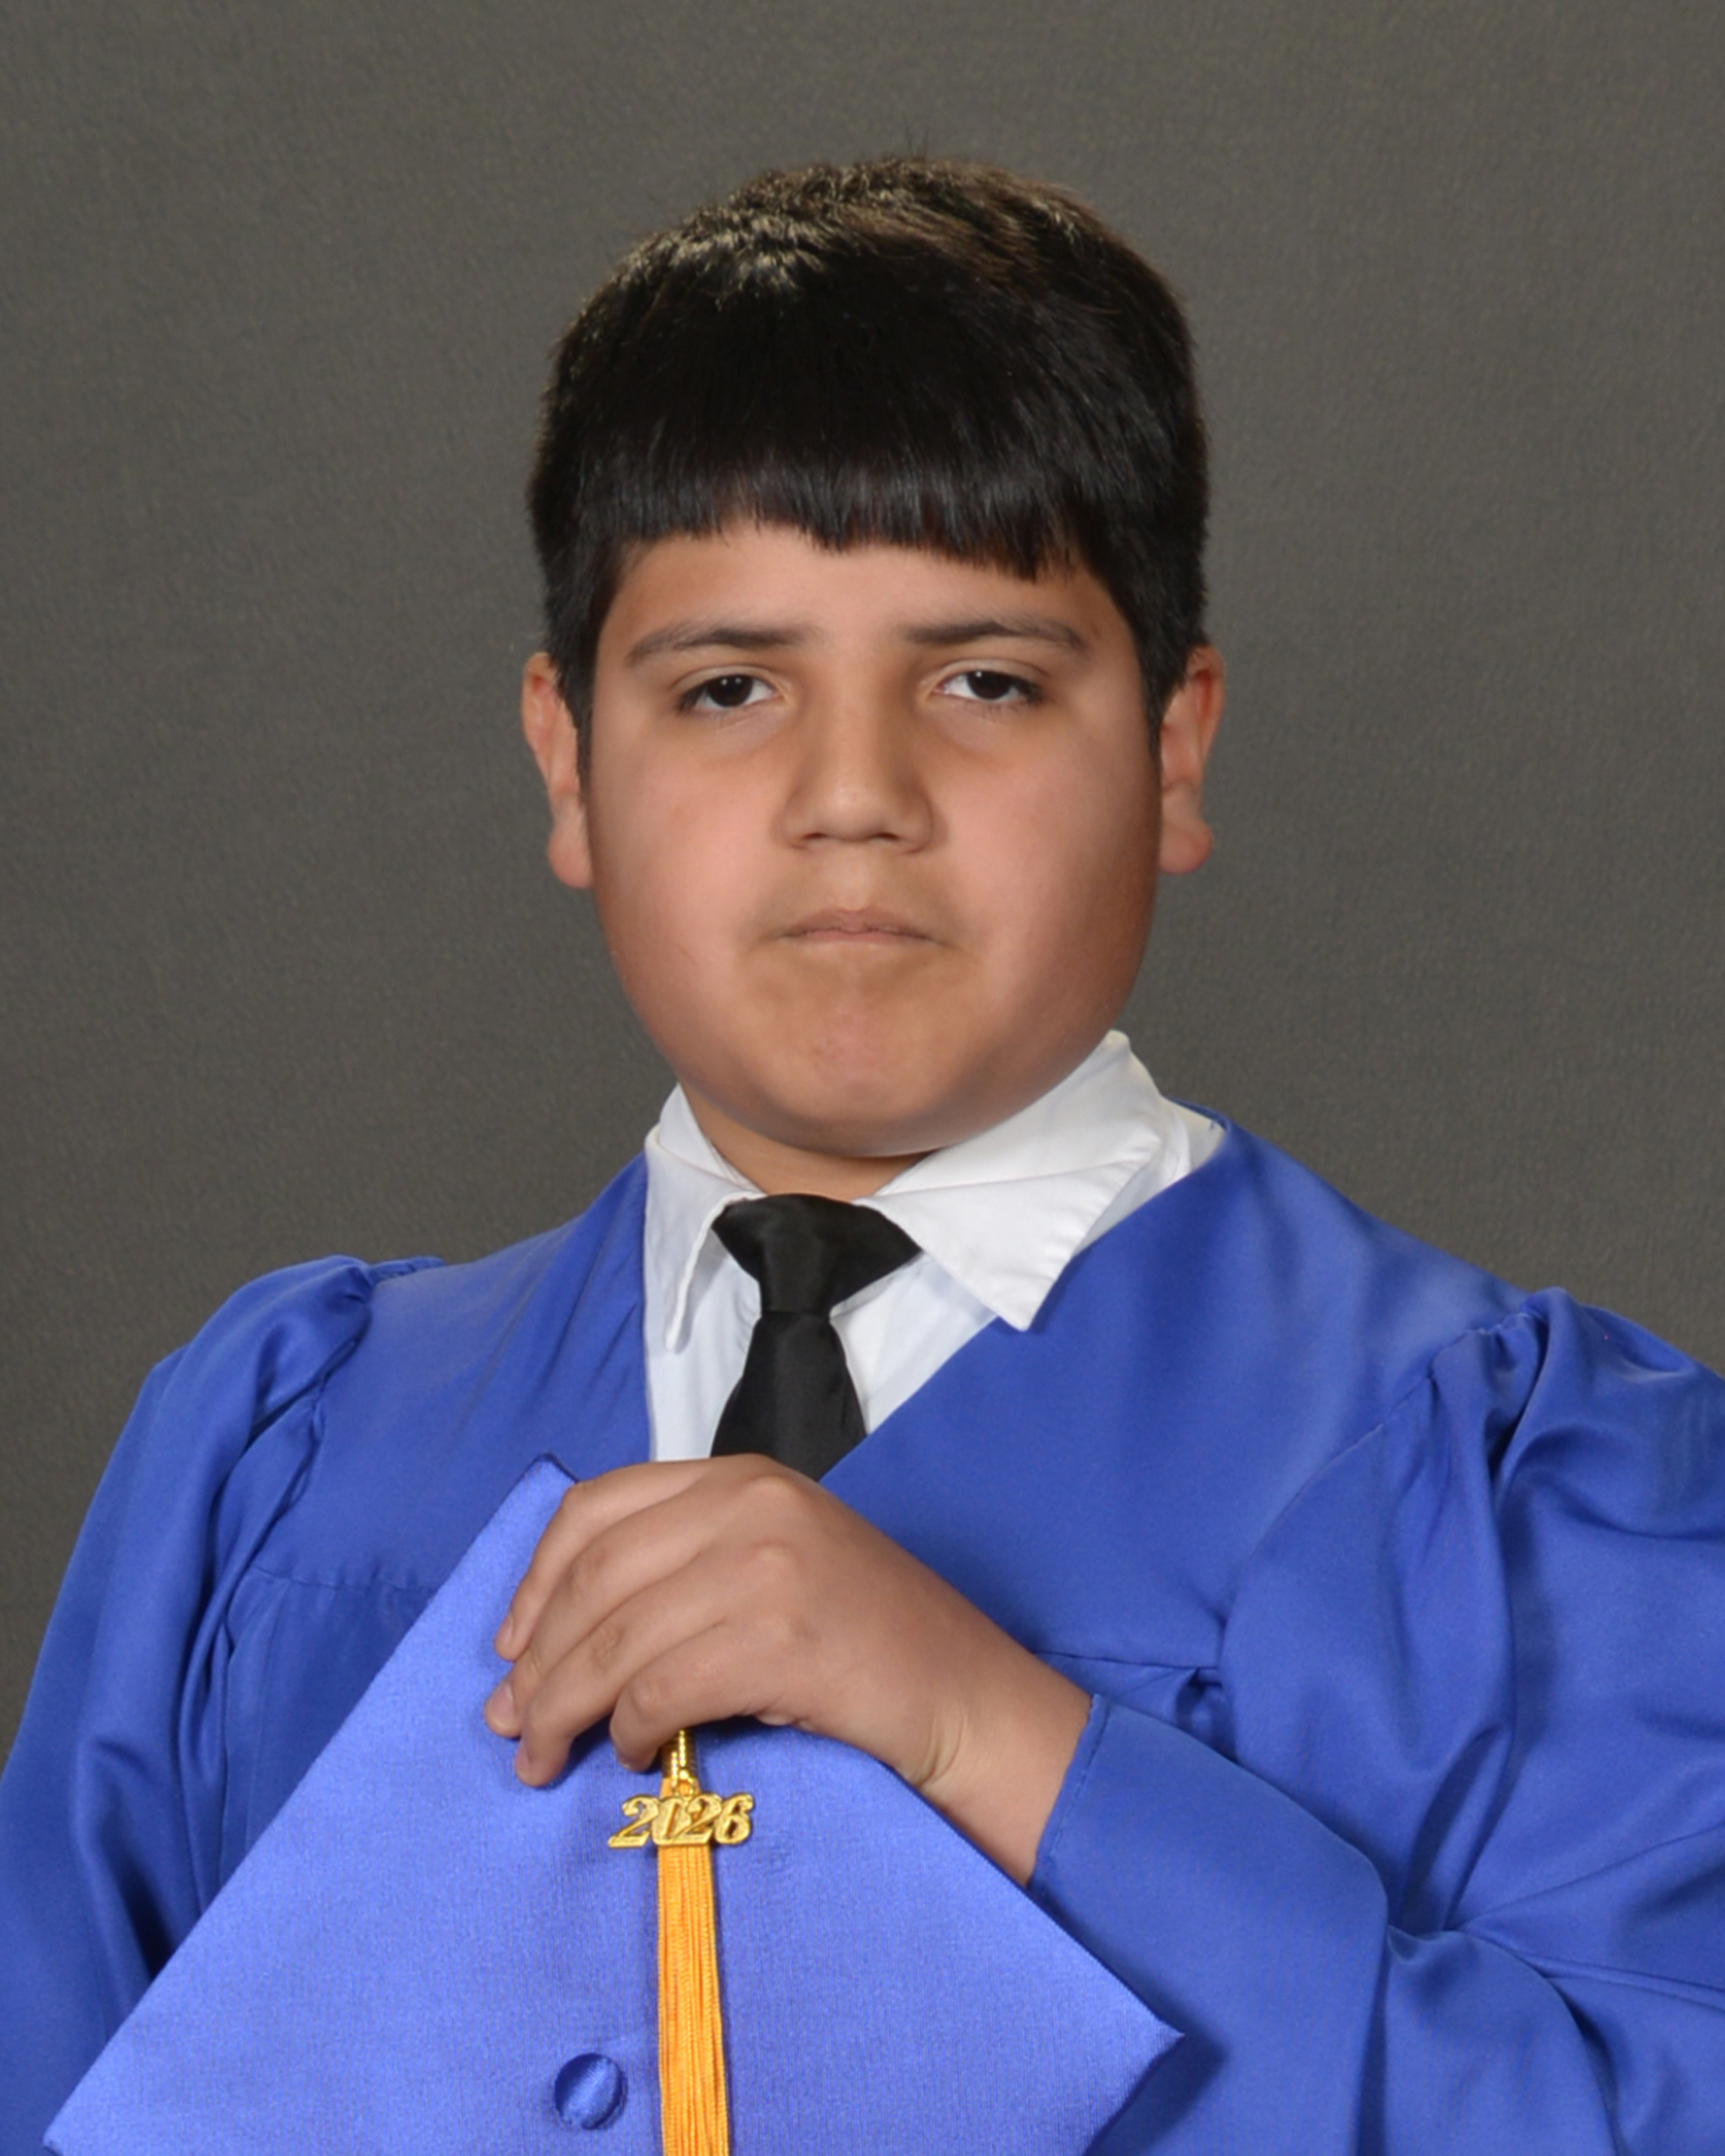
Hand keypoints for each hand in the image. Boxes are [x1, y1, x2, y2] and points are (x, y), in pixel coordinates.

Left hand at [484, 1455, 1090, 1882]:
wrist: (970, 1698)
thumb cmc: (872, 1642)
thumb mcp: (779, 1562)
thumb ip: (689, 1564)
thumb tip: (563, 1635)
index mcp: (742, 1477)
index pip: (598, 1508)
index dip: (536, 1581)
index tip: (508, 1645)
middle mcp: (750, 1505)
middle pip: (595, 1579)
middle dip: (536, 1660)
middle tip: (510, 1723)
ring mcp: (766, 1567)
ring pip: (615, 1640)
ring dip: (562, 1708)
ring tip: (542, 1757)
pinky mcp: (779, 1639)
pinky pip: (659, 1688)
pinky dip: (628, 1729)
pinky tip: (631, 1753)